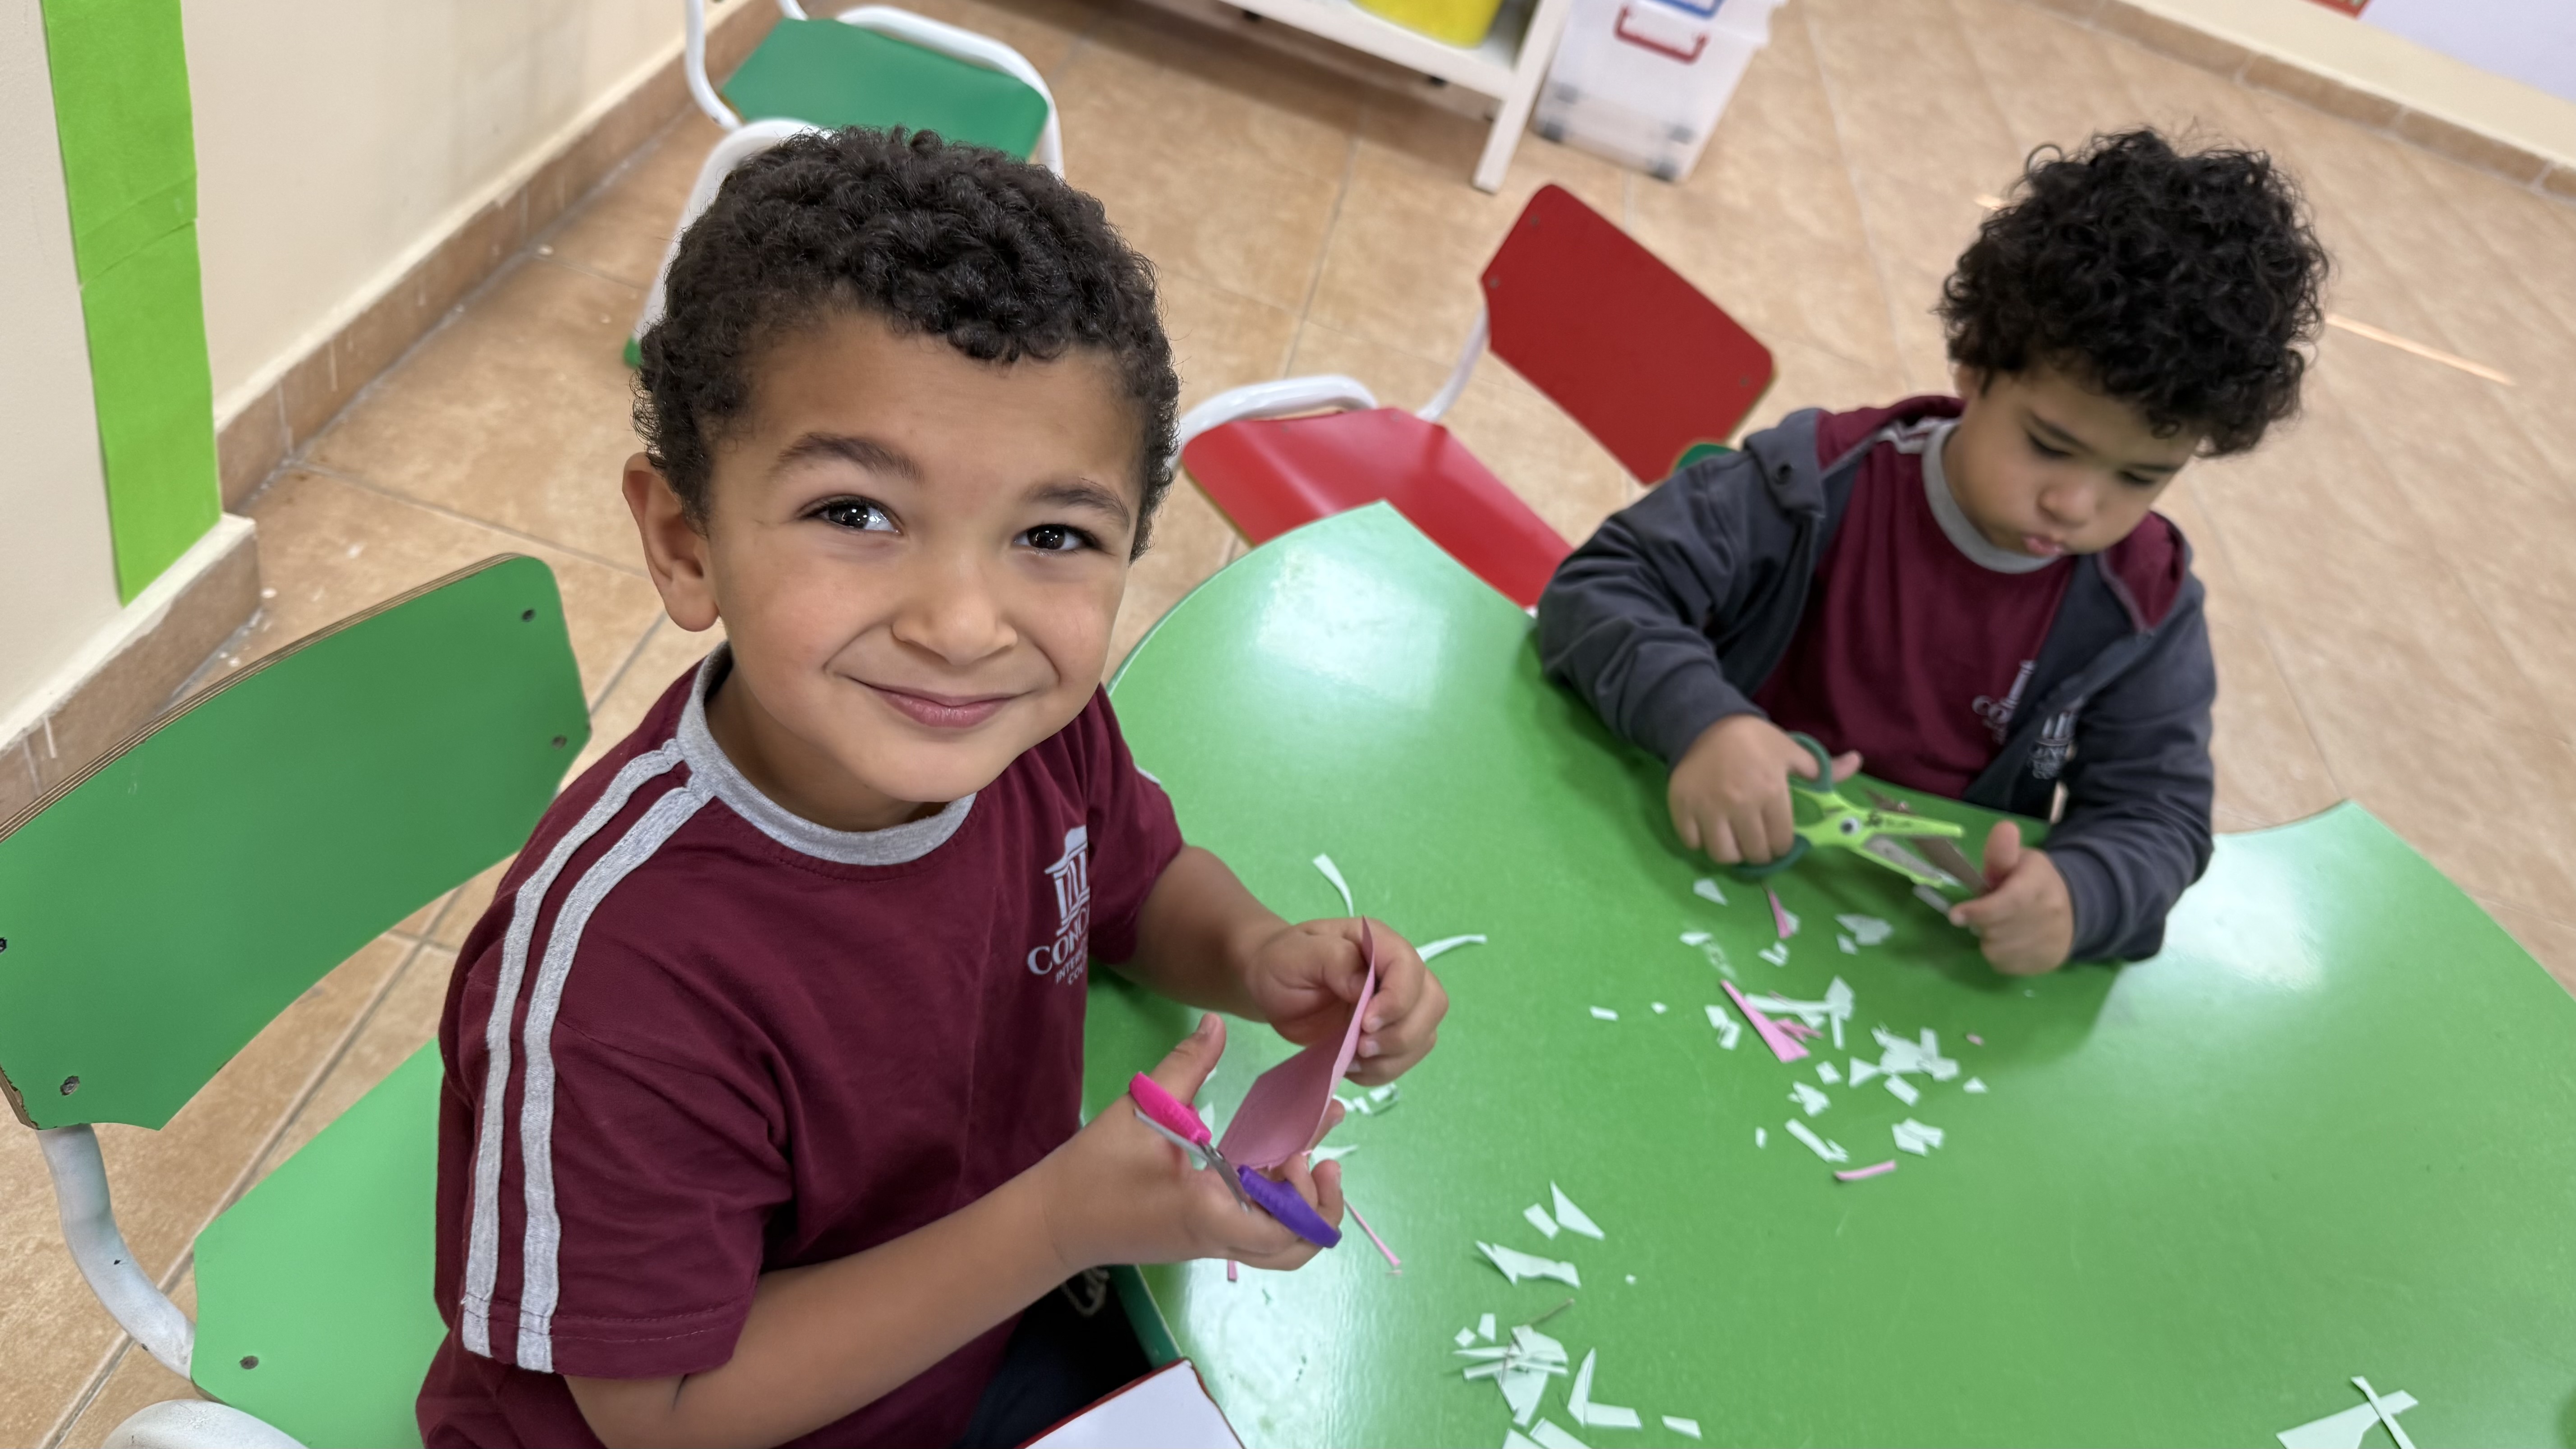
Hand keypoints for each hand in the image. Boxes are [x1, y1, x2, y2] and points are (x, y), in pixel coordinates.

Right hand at [1036, 1015, 1344, 1274]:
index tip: (1304, 1156)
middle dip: (1317, 1210)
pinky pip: (1250, 1228)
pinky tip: (1269, 1160)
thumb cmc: (1093, 1171)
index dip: (1308, 1201)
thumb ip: (1185, 1066)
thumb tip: (1216, 1023)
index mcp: (1211, 1214)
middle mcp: (1219, 1236)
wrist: (1051, 1222)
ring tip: (1300, 1158)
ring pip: (1275, 1246)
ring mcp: (1209, 1242)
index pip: (1284, 1232)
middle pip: (1292, 1251)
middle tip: (1317, 1161)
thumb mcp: (1140, 1110)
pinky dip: (1271, 1201)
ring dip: (1297, 1206)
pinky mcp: (1199, 1235)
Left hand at [1241, 918, 1445, 1085]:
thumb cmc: (1282, 962)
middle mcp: (1396, 972)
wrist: (1272, 985)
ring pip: (1424, 1035)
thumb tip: (1365, 985)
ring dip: (1392, 1057)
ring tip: (1352, 1058)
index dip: (1398, 1000)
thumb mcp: (1296, 954)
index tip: (1365, 1024)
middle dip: (1401, 1034)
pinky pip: (1406, 1059)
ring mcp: (1397, 1004)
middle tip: (1360, 1046)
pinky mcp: (1389, 1032)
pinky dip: (1382, 1070)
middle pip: (1432, 1004)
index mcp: (1377, 943)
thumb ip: (1334, 960)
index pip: (1410, 969)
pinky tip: (1352, 1065)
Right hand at [1668, 715, 1860, 865]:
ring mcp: (1709, 808)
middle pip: (1754, 853)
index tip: (1777, 839)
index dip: (1782, 845)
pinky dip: (1701, 842)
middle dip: (1760, 853)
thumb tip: (1856, 762)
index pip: (1781, 841)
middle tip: (1757, 842)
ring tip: (1733, 841)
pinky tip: (1709, 830)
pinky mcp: (1682, 808)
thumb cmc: (1753, 739)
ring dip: (1732, 853)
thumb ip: (1823, 768)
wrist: (1704, 722)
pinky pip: (1693, 843)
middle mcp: (1741, 805)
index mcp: (1771, 792)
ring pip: (1723, 855)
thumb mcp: (1790, 749)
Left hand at [1949, 821, 2073, 973]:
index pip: (2010, 902)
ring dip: (1988, 938)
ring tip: (1998, 924)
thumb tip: (2003, 828)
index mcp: (2040, 883)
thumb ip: (2003, 852)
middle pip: (1998, 928)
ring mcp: (2049, 942)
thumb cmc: (2035, 881)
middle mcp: (2049, 914)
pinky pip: (2005, 964)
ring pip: (1998, 949)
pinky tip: (2008, 940)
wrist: (2075, 910)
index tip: (1956, 915)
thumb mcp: (2022, 860)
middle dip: (1981, 921)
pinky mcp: (2045, 963)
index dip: (1980, 911)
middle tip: (1980, 912)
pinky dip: (1998, 954)